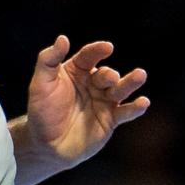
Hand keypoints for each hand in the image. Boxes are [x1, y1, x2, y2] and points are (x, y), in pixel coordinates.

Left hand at [24, 35, 149, 171]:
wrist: (46, 145)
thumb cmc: (41, 112)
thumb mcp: (40, 84)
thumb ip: (48, 60)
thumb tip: (63, 38)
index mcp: (77, 71)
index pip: (89, 56)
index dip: (98, 50)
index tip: (107, 47)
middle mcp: (93, 84)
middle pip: (107, 74)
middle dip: (109, 75)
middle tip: (110, 78)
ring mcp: (104, 102)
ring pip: (121, 89)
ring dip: (131, 82)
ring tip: (140, 75)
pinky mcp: (111, 120)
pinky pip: (125, 112)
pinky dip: (135, 108)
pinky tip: (143, 102)